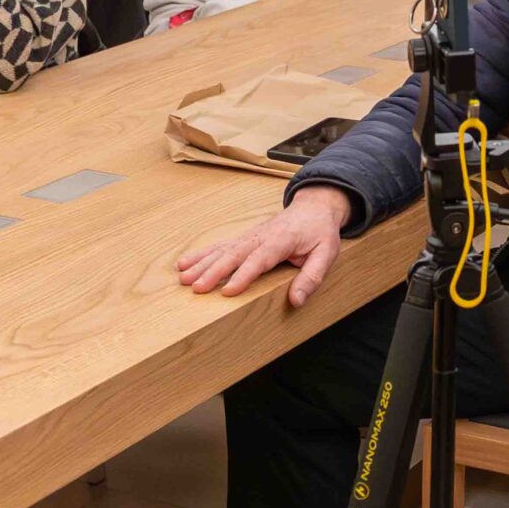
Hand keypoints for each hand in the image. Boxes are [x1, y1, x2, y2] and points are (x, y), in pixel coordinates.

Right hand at [178, 184, 350, 305]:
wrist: (314, 206)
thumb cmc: (320, 231)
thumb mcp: (327, 253)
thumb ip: (312, 277)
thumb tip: (296, 301)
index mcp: (281, 240)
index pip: (260, 259)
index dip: (243, 275)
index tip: (228, 291)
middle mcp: (260, 236)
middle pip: (234, 254)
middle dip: (213, 271)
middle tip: (196, 288)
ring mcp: (250, 236)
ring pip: (222, 249)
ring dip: (201, 263)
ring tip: (182, 277)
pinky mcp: (244, 238)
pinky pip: (220, 246)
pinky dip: (201, 254)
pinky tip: (184, 263)